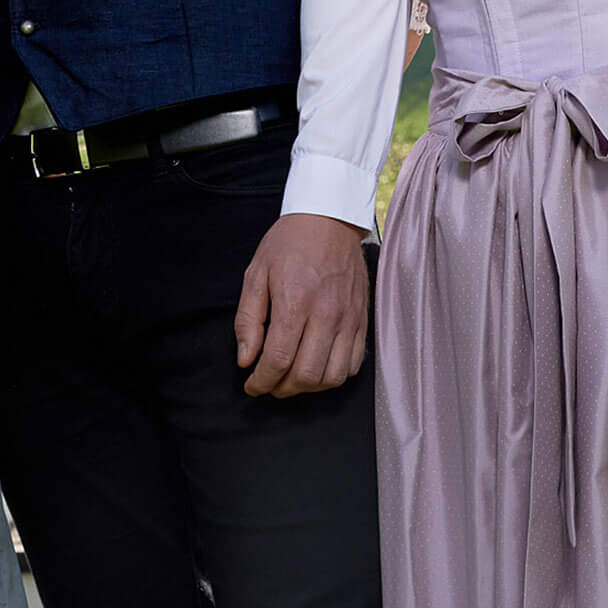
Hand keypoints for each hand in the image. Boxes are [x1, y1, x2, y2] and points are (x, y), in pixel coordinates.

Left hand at [235, 213, 368, 398]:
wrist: (329, 219)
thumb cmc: (288, 244)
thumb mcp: (256, 273)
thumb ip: (248, 319)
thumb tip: (245, 358)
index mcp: (295, 302)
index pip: (278, 359)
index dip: (262, 381)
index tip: (252, 386)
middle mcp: (326, 315)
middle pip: (307, 375)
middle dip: (283, 389)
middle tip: (269, 384)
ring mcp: (348, 320)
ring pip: (332, 376)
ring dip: (309, 387)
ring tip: (291, 379)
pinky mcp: (362, 321)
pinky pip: (353, 364)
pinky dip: (334, 376)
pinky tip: (317, 367)